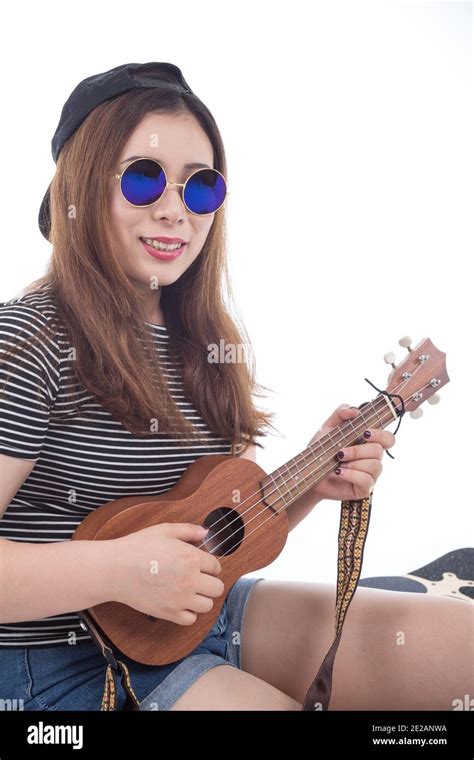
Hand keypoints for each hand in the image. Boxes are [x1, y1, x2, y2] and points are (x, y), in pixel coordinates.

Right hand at [109, 523, 224, 624]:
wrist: (115, 569)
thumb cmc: (138, 547)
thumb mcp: (164, 530)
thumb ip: (188, 530)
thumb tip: (205, 532)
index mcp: (192, 558)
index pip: (216, 566)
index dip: (210, 565)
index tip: (202, 565)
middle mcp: (190, 580)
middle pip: (217, 588)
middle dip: (211, 582)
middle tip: (199, 579)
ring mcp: (181, 599)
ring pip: (207, 605)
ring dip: (202, 598)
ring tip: (191, 591)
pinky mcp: (169, 613)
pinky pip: (190, 619)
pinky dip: (189, 613)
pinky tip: (180, 603)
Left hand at [308, 404, 396, 501]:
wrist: (308, 474)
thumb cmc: (321, 452)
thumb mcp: (327, 428)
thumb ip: (340, 413)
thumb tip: (355, 411)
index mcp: (368, 443)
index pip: (388, 439)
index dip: (382, 435)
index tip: (365, 433)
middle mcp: (372, 459)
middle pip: (379, 451)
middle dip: (358, 450)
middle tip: (340, 452)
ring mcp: (370, 474)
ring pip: (375, 466)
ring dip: (354, 463)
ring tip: (338, 464)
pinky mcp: (364, 488)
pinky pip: (367, 480)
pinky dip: (352, 474)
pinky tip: (340, 472)